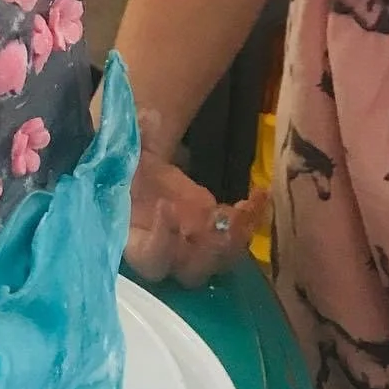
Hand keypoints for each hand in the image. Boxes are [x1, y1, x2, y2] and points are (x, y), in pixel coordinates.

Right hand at [123, 109, 267, 287]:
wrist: (143, 180)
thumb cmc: (128, 175)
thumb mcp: (128, 157)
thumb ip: (135, 141)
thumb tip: (147, 117)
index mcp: (138, 242)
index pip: (150, 257)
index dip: (160, 240)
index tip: (166, 206)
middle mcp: (169, 255)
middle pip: (192, 272)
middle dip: (210, 249)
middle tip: (221, 217)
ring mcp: (195, 249)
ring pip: (220, 261)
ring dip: (236, 237)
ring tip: (247, 206)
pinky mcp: (217, 237)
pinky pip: (238, 239)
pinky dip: (251, 220)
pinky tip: (260, 194)